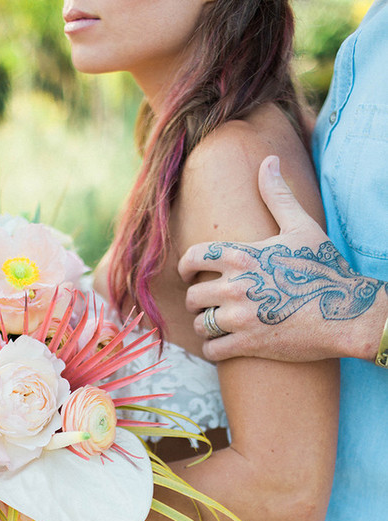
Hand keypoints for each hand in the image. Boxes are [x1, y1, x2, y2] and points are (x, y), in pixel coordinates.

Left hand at [181, 156, 386, 361]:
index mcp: (243, 256)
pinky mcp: (247, 343)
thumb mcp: (302, 227)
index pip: (194, 257)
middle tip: (206, 304)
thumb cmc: (323, 268)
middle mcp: (236, 286)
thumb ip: (278, 196)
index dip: (185, 267)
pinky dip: (213, 349)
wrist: (345, 313)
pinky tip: (222, 346)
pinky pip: (212, 350)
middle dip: (197, 300)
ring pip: (200, 324)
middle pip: (193, 295)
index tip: (189, 274)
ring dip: (204, 326)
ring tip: (215, 325)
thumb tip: (268, 161)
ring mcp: (240, 317)